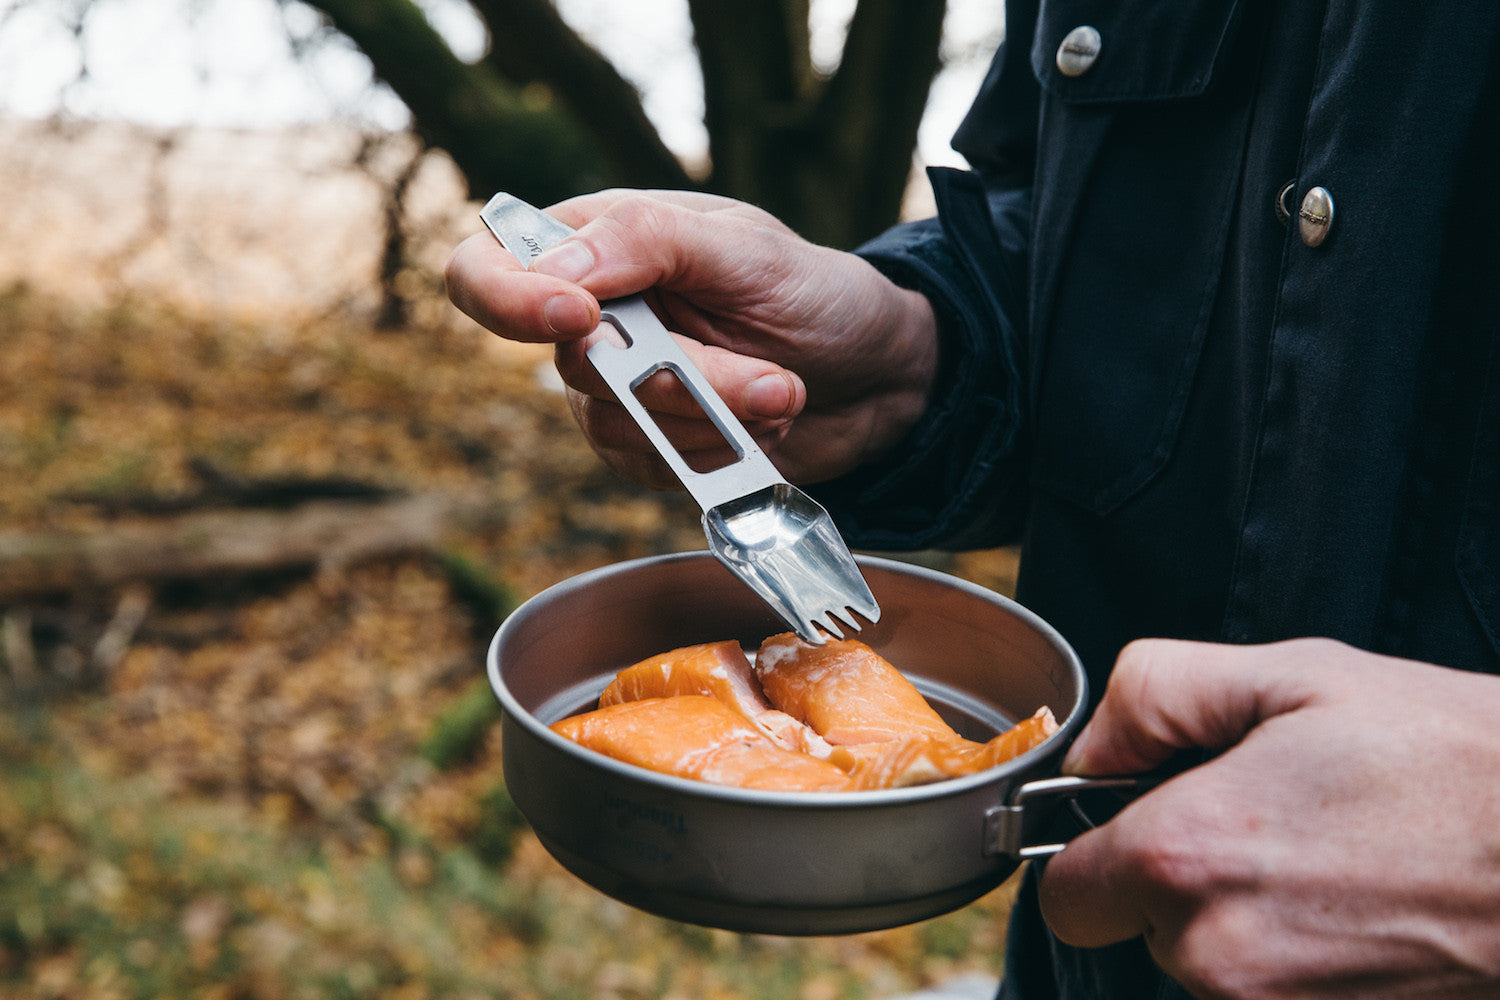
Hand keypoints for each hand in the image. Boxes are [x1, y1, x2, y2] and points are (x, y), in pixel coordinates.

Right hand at [445, 190, 937, 486]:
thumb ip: (647, 242)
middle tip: (767, 380)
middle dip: (680, 380)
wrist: (875, 373)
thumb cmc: (812, 291)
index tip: (577, 318)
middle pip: (571, 365)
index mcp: (596, 243)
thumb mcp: (743, 248)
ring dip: (715, 421)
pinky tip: (764, 428)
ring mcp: (615, 391)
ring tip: (782, 395)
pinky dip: (719, 456)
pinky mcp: (649, 450)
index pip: (486, 269)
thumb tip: (555, 272)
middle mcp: (591, 318)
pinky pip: (652, 469)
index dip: (507, 301)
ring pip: (618, 427)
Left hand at [1040, 638, 1499, 999]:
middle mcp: (1216, 956)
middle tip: (1264, 823)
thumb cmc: (1451, 761)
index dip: (1096, 850)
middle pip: (1139, 930)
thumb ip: (1155, 696)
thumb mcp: (1293, 678)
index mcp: (1185, 857)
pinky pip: (1265, 997)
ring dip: (1239, 924)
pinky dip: (1293, 962)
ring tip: (1324, 862)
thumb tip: (1092, 748)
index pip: (1065, 894)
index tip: (1148, 820)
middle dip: (1177, 881)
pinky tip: (1351, 912)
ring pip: (1204, 969)